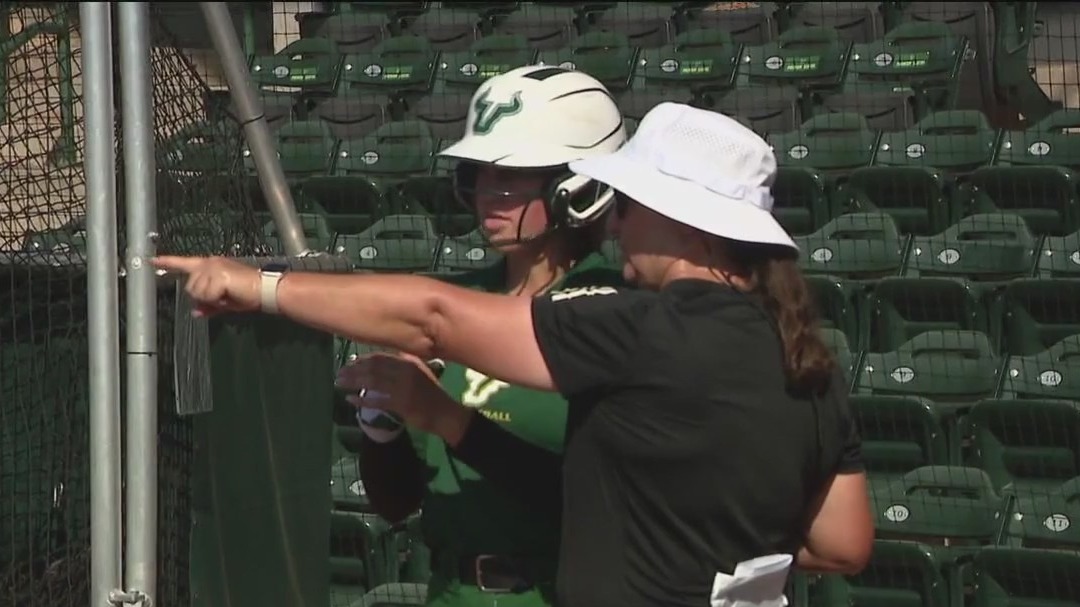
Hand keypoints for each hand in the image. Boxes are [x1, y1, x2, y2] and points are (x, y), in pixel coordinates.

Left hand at [152, 255, 260, 316]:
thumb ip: (208, 305)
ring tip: (228, 295)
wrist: (265, 289)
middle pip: (190, 287)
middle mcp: (209, 263)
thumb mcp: (225, 301)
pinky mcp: (217, 275)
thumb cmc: (249, 294)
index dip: (167, 262)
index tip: (152, 260)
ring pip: (197, 293)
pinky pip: (206, 296)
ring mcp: (212, 268)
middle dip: (204, 296)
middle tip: (223, 297)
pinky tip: (229, 295)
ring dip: (211, 299)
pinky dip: (217, 300)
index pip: (184, 263)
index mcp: (210, 265)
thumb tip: (195, 312)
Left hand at [337, 351, 472, 443]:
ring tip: (339, 383)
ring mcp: (403, 388)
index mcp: (410, 361)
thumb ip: (407, 360)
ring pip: (373, 381)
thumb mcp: (422, 370)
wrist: (445, 413)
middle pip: (374, 367)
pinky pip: (377, 401)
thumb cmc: (431, 392)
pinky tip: (350, 399)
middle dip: (354, 369)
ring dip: (353, 381)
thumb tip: (389, 352)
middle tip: (340, 373)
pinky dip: (362, 399)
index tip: (350, 362)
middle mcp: (406, 371)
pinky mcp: (401, 404)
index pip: (381, 356)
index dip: (363, 359)